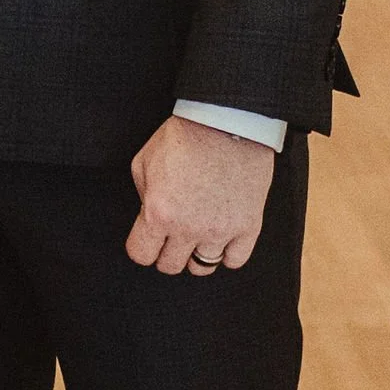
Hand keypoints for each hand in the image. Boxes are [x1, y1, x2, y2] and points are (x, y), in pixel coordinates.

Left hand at [126, 115, 273, 277]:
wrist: (227, 121)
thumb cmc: (184, 136)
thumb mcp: (144, 161)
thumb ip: (143, 196)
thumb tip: (149, 216)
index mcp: (159, 213)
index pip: (141, 255)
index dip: (142, 247)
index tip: (147, 239)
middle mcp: (188, 228)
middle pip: (170, 265)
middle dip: (166, 251)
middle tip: (172, 234)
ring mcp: (220, 230)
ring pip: (202, 268)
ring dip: (195, 254)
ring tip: (198, 235)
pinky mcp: (248, 226)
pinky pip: (234, 260)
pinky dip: (226, 253)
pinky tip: (222, 237)